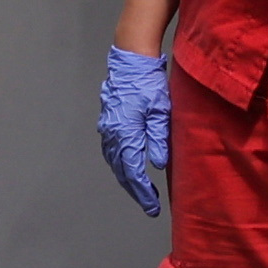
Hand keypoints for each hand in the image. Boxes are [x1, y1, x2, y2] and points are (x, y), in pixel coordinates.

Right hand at [98, 46, 171, 216]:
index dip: (143, 192)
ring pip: (115, 162)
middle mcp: (112, 133)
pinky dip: (121, 164)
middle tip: (149, 205)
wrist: (131, 60)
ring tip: (141, 191)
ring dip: (127, 178)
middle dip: (135, 190)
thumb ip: (159, 139)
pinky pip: (112, 151)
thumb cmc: (149, 83)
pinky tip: (128, 168)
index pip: (132, 171)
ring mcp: (107, 127)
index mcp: (125, 132)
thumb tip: (157, 166)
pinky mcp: (108, 122)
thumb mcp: (160, 110)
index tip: (152, 206)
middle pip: (121, 171)